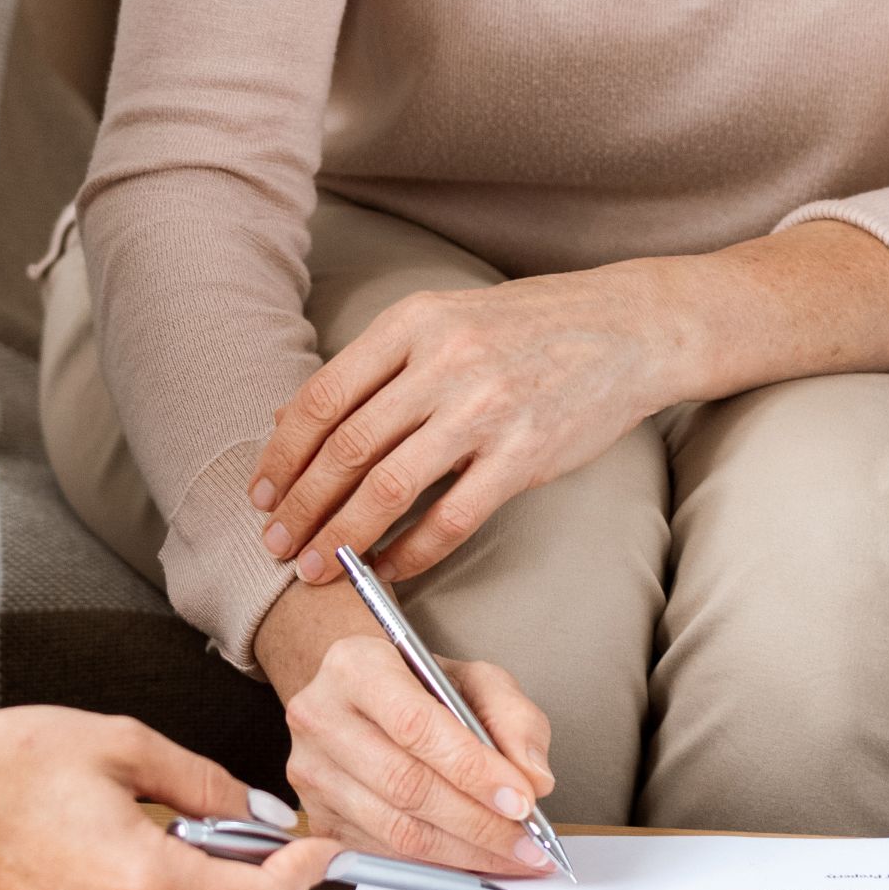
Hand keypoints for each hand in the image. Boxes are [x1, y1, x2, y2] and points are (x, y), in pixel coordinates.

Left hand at [251, 267, 686, 583]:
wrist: (627, 328)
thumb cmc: (529, 327)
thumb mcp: (445, 319)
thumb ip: (378, 364)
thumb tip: (295, 417)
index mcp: (413, 323)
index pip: (324, 396)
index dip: (282, 454)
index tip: (261, 494)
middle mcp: (444, 363)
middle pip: (347, 448)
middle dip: (302, 505)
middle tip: (276, 544)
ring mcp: (486, 410)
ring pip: (389, 488)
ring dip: (342, 536)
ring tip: (316, 567)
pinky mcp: (524, 457)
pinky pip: (450, 519)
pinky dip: (409, 553)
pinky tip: (387, 570)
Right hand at [255, 577, 558, 877]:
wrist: (363, 697)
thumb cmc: (419, 685)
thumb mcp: (474, 679)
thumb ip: (513, 719)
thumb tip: (534, 779)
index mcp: (355, 667)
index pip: (416, 725)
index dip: (473, 769)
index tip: (522, 799)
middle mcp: (321, 717)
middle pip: (405, 785)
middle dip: (478, 822)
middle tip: (529, 843)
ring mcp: (312, 772)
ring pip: (395, 829)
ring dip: (464, 852)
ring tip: (512, 857)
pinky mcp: (318, 817)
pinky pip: (384, 854)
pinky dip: (438, 865)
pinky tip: (476, 861)